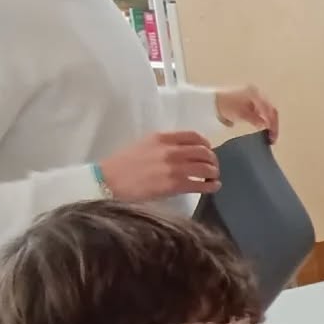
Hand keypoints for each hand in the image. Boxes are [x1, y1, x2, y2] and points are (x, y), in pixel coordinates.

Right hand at [98, 130, 219, 199]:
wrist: (109, 181)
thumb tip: (183, 150)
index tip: (207, 150)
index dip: (206, 143)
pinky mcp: (175, 185)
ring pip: (206, 168)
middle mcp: (171, 150)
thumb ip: (164, 144)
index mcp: (162, 138)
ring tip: (213, 178)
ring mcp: (174, 168)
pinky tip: (213, 187)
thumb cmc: (123, 164)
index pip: (194, 136)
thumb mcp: (144, 144)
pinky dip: (211, 186)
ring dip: (214, 173)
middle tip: (212, 167)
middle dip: (212, 160)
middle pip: (204, 152)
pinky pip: (201, 184)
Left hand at [215, 84, 278, 141]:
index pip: (271, 111)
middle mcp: (256, 93)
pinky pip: (258, 111)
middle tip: (272, 138)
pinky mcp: (246, 101)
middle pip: (270, 110)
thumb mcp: (242, 114)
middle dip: (272, 124)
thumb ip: (256, 119)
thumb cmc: (225, 106)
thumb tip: (265, 125)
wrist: (208, 102)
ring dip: (267, 123)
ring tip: (267, 135)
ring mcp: (251, 96)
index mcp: (256, 94)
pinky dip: (261, 119)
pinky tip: (259, 128)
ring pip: (265, 111)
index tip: (272, 137)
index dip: (274, 125)